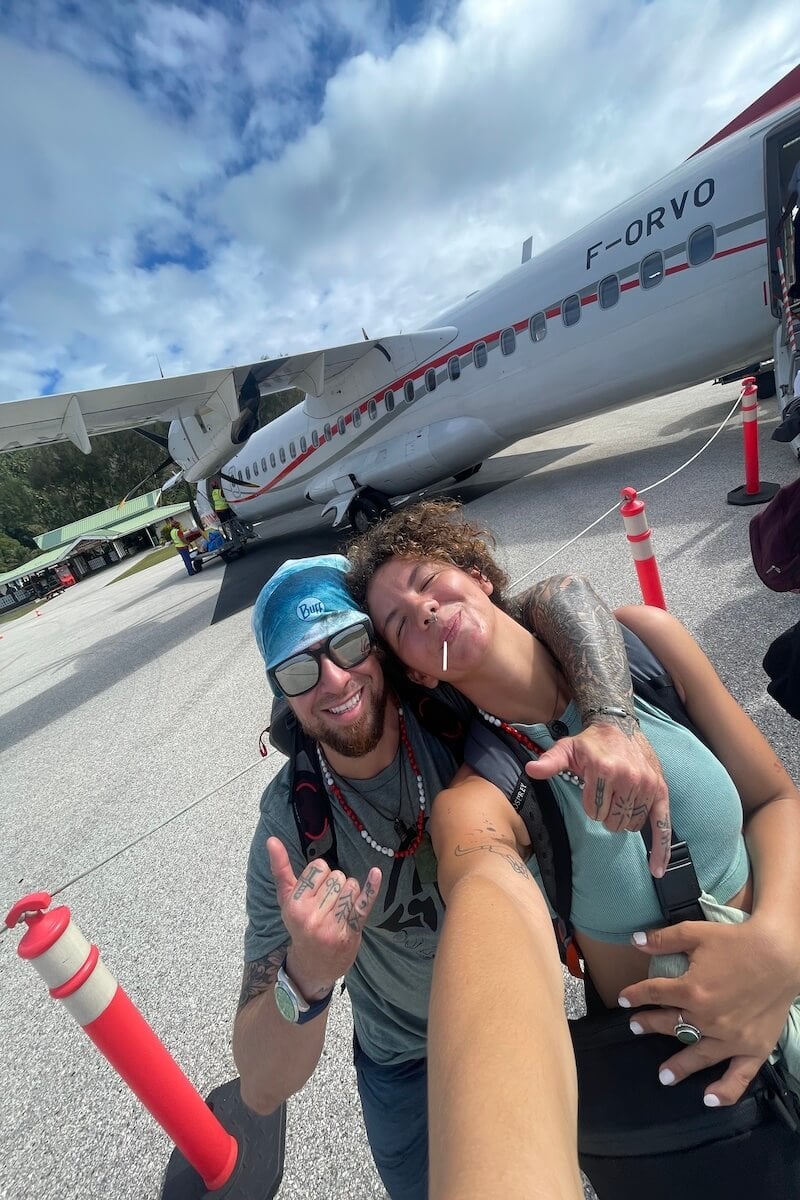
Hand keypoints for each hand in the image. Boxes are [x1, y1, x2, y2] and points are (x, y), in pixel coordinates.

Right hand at [267, 837, 381, 996]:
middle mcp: (312, 915)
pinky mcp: (351, 931)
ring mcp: (332, 925)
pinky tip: (376, 873)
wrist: (313, 964)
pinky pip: (364, 903)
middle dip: (335, 884)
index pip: (318, 866)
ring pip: (351, 886)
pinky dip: (371, 888)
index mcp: (294, 904)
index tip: (315, 890)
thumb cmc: (299, 924)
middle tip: (326, 904)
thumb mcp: (286, 899)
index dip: (320, 875)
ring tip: (338, 909)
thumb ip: (280, 868)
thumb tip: (271, 839)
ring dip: (349, 893)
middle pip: (336, 876)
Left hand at [525, 721, 671, 876]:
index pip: (594, 811)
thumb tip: (532, 769)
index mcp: (604, 770)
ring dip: (623, 820)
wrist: (620, 725)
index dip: (590, 807)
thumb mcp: (566, 748)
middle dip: (606, 815)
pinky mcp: (660, 790)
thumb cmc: (590, 742)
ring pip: (632, 824)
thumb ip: (550, 762)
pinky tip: (658, 868)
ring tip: (619, 800)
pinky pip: (662, 824)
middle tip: (605, 796)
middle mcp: (628, 778)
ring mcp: (647, 785)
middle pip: (613, 820)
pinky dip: (661, 848)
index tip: (590, 793)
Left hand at [618, 918, 798, 1104]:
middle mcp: (707, 1019)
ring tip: (663, 1076)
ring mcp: (731, 1038)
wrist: (781, 953)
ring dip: (678, 1066)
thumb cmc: (737, 941)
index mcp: (691, 990)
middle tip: (635, 1027)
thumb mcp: (696, 933)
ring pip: (697, 1055)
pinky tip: (709, 1100)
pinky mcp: (754, 1048)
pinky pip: (739, 1076)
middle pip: (671, 1024)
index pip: (654, 993)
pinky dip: (724, 1091)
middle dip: (649, 1024)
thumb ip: (663, 939)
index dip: (635, 995)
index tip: (623, 999)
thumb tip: (633, 941)